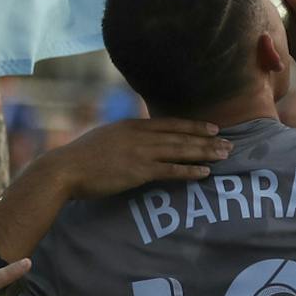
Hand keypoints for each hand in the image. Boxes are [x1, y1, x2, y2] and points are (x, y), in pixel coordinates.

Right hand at [43, 118, 229, 197]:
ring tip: (224, 155)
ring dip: (205, 152)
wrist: (65, 169)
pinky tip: (204, 172)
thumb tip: (134, 142)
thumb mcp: (105, 139)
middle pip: (180, 136)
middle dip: (207, 139)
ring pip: (180, 150)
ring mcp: (140, 152)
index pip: (170, 124)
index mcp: (132, 126)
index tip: (212, 128)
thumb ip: (123, 138)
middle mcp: (140, 135)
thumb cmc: (80, 158)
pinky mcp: (138, 171)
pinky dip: (189, 170)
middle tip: (229, 143)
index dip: (193, 126)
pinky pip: (170, 170)